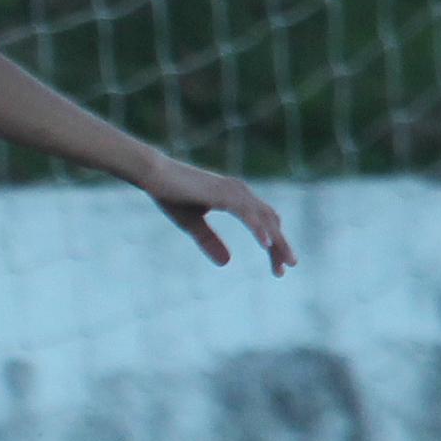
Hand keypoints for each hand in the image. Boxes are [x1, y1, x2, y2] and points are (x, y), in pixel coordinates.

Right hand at [144, 155, 296, 274]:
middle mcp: (240, 192)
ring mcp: (234, 191)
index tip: (277, 267)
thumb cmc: (169, 194)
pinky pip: (247, 215)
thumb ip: (210, 241)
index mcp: (236, 197)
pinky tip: (266, 245)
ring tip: (284, 262)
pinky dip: (258, 230)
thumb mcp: (192, 224)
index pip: (264, 221)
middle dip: (281, 245)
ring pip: (264, 219)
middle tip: (288, 267)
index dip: (273, 243)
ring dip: (277, 242)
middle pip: (271, 221)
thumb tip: (227, 263)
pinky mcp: (223, 194)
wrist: (152, 173)